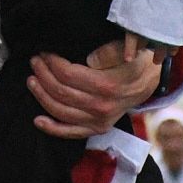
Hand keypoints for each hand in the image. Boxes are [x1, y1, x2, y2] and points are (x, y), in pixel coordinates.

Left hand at [28, 43, 160, 139]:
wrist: (149, 80)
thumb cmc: (135, 61)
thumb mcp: (127, 50)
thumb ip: (109, 52)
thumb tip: (90, 59)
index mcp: (108, 85)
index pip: (69, 75)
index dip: (53, 63)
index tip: (45, 53)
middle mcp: (102, 106)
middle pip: (62, 92)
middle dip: (43, 75)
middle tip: (35, 62)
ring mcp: (100, 120)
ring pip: (61, 111)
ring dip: (42, 96)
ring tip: (32, 80)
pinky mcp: (98, 128)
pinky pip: (71, 132)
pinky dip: (52, 128)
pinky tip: (38, 120)